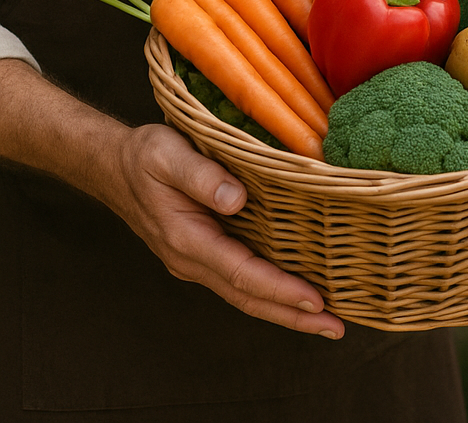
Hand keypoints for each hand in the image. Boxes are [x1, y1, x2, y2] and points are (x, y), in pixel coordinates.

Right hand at [107, 123, 344, 338]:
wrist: (115, 167)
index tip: (315, 300)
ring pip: (247, 293)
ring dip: (286, 310)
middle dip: (293, 315)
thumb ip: (202, 176)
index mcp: (187, 239)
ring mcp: (199, 260)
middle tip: (336, 327)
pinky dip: (272, 290)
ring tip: (327, 319)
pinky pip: (243, 278)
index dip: (280, 288)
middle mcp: (194, 259)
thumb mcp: (169, 155)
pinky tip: (297, 290)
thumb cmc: (145, 157)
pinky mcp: (206, 251)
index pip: (242, 272)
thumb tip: (236, 200)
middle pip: (249, 297)